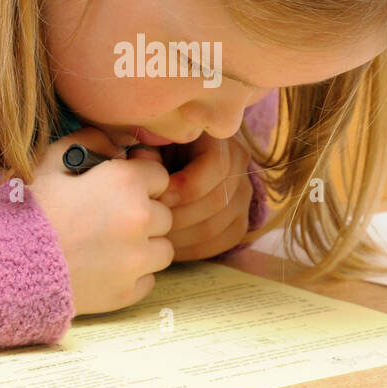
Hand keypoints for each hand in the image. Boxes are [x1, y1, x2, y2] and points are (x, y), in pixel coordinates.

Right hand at [28, 127, 173, 315]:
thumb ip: (89, 141)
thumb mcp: (51, 160)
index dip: (141, 181)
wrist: (3, 263)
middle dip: (144, 214)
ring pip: (163, 249)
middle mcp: (139, 220)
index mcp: (125, 183)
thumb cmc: (26, 207)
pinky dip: (133, 275)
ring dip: (145, 246)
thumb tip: (116, 145)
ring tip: (112, 246)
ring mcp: (136, 260)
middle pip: (164, 214)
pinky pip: (148, 280)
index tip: (121, 189)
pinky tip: (105, 268)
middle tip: (110, 219)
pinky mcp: (126, 293)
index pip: (160, 176)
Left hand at [155, 133, 252, 261]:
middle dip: (178, 216)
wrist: (171, 158)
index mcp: (220, 137)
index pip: (215, 167)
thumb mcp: (152, 139)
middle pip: (217, 200)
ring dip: (182, 236)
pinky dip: (195, 250)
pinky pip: (223, 242)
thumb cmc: (157, 146)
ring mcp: (243, 193)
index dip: (183, 187)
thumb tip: (143, 160)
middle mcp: (239, 164)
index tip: (155, 197)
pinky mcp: (240, 219)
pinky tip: (171, 248)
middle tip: (150, 224)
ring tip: (155, 238)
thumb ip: (149, 149)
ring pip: (218, 225)